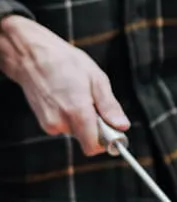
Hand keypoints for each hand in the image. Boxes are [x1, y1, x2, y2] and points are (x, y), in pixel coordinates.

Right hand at [0, 16, 129, 155]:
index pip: (93, 147)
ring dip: (82, 120)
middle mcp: (61, 122)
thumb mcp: (96, 79)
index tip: (111, 128)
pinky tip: (66, 98)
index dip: (106, 140)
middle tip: (93, 104)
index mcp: (77, 112)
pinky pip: (65, 126)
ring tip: (76, 96)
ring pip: (76, 132)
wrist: (30, 54)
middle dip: (95, 127)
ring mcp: (49, 123)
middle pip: (87, 139)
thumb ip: (110, 106)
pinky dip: (69, 117)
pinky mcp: (43, 122)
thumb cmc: (64, 62)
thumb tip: (122, 126)